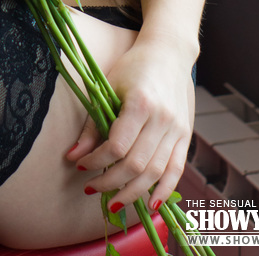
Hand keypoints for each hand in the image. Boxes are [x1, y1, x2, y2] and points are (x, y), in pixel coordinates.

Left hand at [67, 37, 194, 210]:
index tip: (80, 164)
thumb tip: (72, 155)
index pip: (117, 146)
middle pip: (136, 165)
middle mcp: (162, 119)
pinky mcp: (185, 136)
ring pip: (155, 173)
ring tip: (113, 203)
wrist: (169, 52)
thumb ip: (93, 124)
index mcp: (140, 103)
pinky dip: (163, 191)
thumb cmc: (133, 67)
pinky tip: (150, 205)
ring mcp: (177, 129)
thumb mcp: (109, 87)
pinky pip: (176, 171)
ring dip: (132, 193)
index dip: (96, 161)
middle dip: (110, 182)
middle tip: (91, 188)